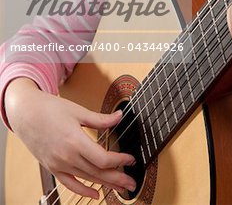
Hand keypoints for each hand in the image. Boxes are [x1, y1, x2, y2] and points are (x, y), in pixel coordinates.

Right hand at [5, 78, 135, 199]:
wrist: (26, 113)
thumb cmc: (50, 109)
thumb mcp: (78, 111)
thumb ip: (100, 119)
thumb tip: (119, 117)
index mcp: (75, 140)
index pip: (102, 159)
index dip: (119, 161)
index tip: (130, 159)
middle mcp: (66, 156)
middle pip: (97, 173)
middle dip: (117, 178)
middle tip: (132, 183)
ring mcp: (58, 164)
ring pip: (87, 178)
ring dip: (106, 184)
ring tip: (120, 188)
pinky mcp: (52, 167)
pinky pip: (70, 184)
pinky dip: (83, 191)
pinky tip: (95, 194)